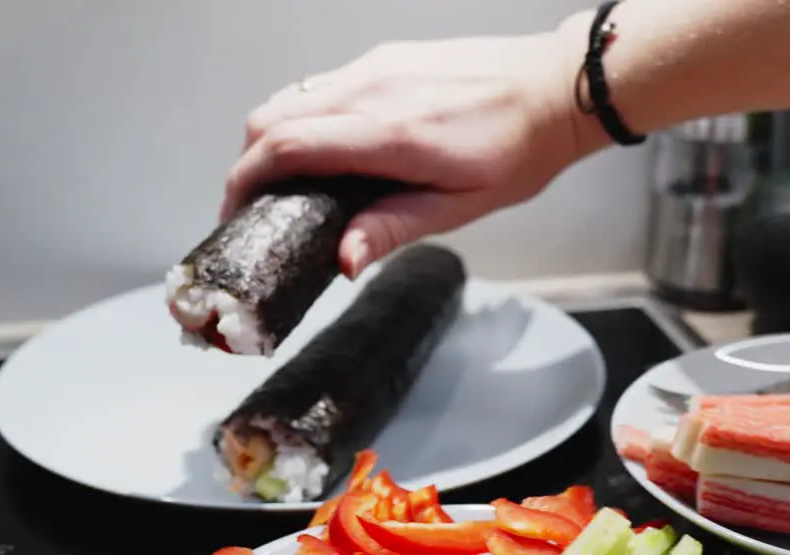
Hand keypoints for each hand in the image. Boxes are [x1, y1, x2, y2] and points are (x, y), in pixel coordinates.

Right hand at [222, 30, 587, 277]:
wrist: (554, 89)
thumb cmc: (518, 151)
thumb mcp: (461, 206)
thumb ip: (393, 228)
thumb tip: (341, 260)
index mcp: (390, 134)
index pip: (286, 147)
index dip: (245, 181)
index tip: (235, 213)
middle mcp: (372, 90)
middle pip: (271, 117)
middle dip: (247, 163)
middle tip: (255, 206)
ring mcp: (376, 67)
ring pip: (291, 97)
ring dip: (272, 139)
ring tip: (286, 184)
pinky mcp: (385, 59)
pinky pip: (322, 86)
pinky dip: (303, 118)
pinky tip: (325, 151)